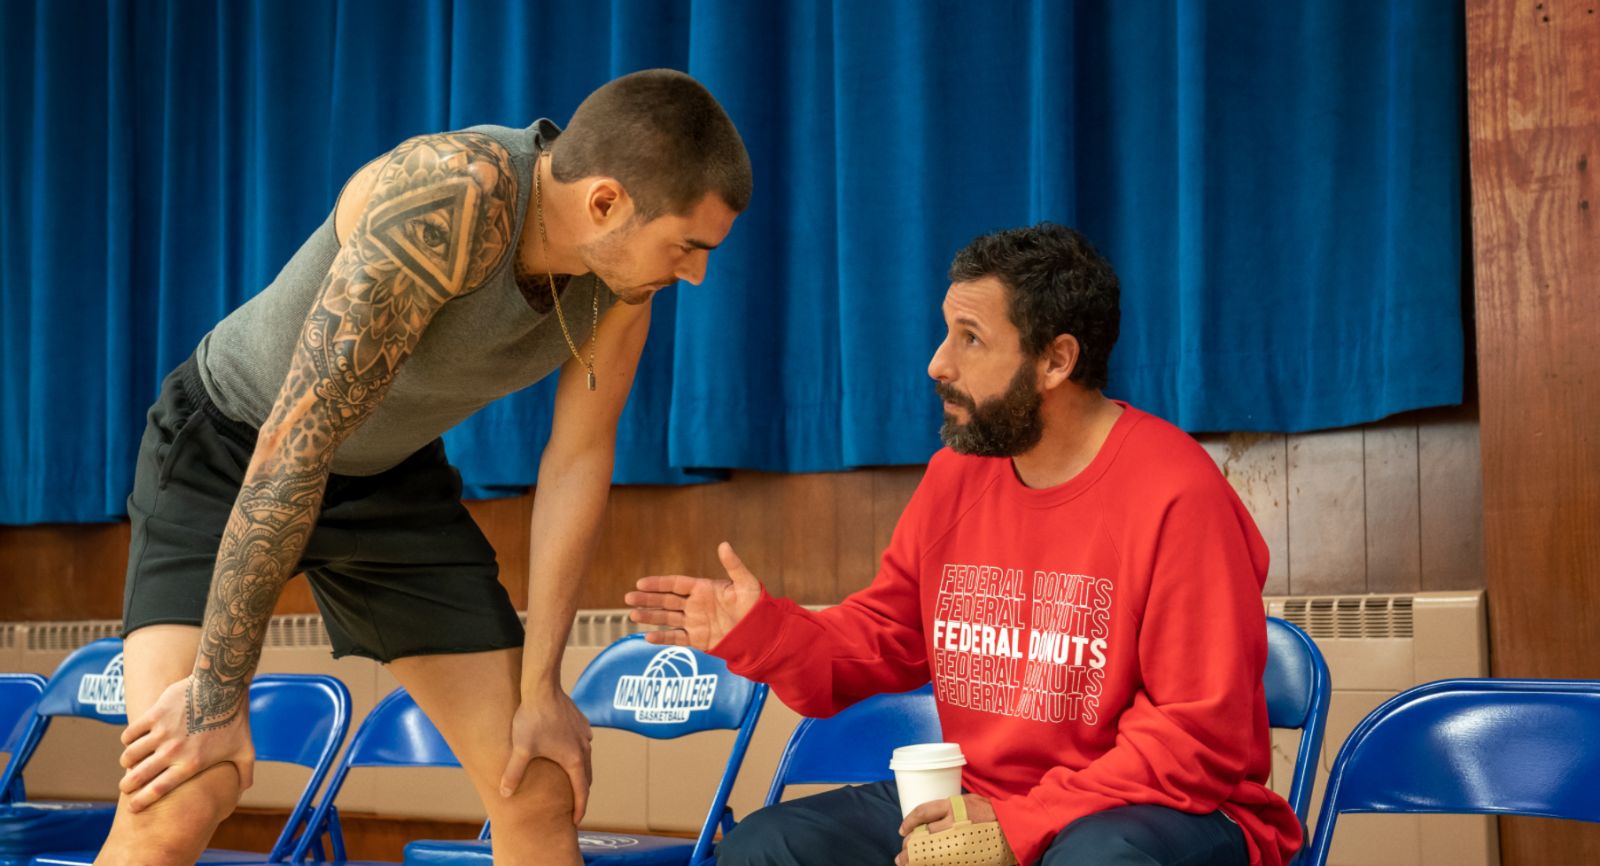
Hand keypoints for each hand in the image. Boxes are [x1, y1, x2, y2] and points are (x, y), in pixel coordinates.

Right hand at [118, 675, 254, 811]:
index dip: (142, 801)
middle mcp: (173, 751)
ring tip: (128, 763)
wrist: (223, 687)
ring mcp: (162, 732)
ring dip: (126, 761)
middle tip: (125, 787)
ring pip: (130, 755)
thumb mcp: (245, 750)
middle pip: (138, 776)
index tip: (133, 808)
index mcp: (191, 764)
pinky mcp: (155, 714)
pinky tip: (131, 741)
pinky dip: (128, 739)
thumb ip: (244, 773)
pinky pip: (130, 733)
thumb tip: (242, 791)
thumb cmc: (235, 720)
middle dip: (128, 785)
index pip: (158, 790)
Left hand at [498, 687, 593, 822]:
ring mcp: (585, 734)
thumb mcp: (521, 749)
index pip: (581, 791)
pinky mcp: (581, 722)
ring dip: (580, 772)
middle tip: (573, 806)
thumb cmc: (532, 719)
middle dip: (581, 793)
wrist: (542, 688)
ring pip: (586, 759)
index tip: (576, 821)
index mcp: (574, 760)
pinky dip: (579, 753)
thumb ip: (514, 773)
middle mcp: (584, 748)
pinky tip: (568, 750)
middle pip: (587, 777)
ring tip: (570, 780)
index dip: (579, 808)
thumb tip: (504, 794)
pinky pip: (583, 743)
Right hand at [625, 542, 763, 650]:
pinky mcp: (698, 639)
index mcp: (703, 588)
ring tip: (632, 615)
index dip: (658, 583)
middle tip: (628, 597)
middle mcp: (695, 605)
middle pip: (666, 600)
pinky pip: (677, 638)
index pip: (675, 584)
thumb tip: (723, 544)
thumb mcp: (745, 583)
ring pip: (667, 618)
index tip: (640, 583)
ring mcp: (695, 622)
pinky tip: (648, 637)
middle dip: (647, 599)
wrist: (761, 631)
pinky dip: (662, 638)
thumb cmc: (755, 605)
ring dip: (650, 617)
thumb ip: (733, 565)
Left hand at [895, 794, 1000, 865]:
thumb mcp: (969, 801)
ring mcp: (960, 840)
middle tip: (902, 853)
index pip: (923, 813)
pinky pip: (942, 861)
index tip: (902, 830)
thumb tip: (931, 818)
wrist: (1014, 826)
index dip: (909, 822)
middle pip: (923, 835)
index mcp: (954, 807)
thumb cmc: (992, 812)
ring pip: (930, 851)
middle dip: (909, 845)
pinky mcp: (965, 854)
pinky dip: (931, 863)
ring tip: (906, 863)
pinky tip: (924, 865)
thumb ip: (951, 808)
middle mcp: (954, 823)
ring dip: (915, 859)